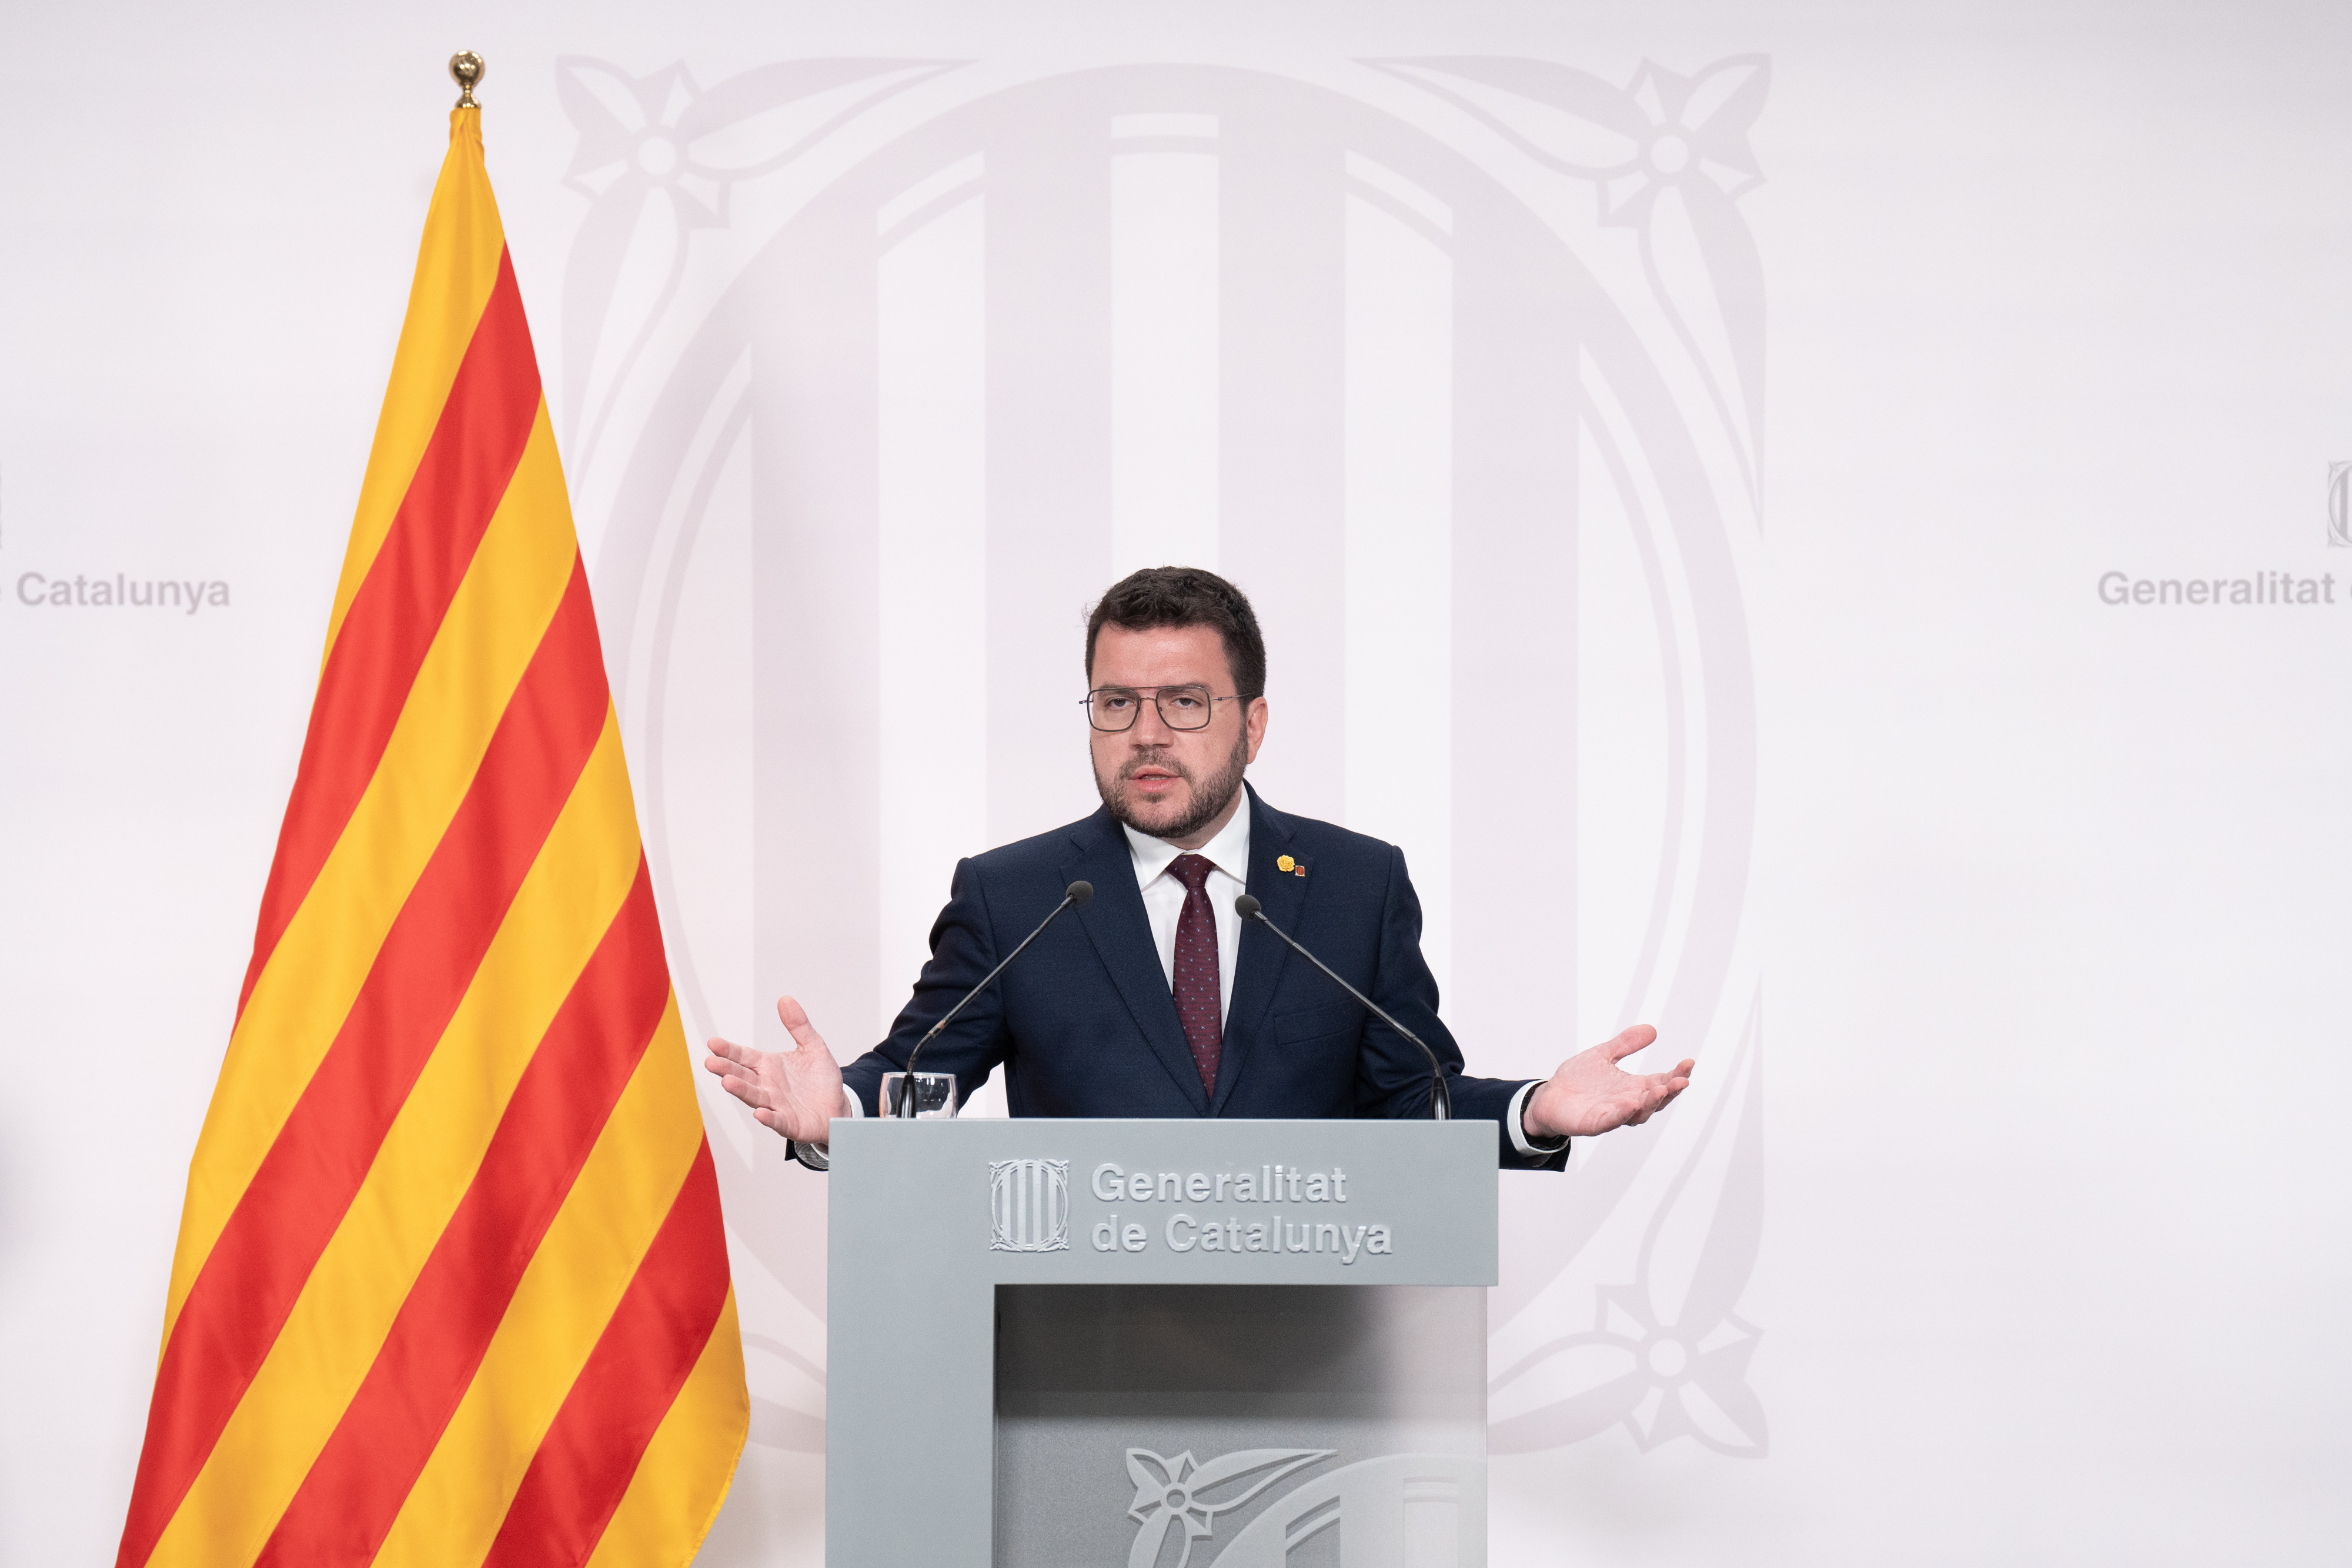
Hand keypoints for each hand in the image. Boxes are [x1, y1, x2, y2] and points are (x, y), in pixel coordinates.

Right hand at [702, 995, 846, 1143]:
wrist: (836, 1107)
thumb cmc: (820, 1079)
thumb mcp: (813, 1047)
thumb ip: (799, 1025)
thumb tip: (786, 999)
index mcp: (768, 1066)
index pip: (743, 1056)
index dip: (728, 1050)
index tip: (712, 1043)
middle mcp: (767, 1085)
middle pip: (742, 1076)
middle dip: (726, 1069)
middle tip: (710, 1062)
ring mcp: (775, 1105)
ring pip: (754, 1097)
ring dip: (741, 1090)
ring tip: (727, 1082)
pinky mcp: (788, 1122)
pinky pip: (776, 1120)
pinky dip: (768, 1117)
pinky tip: (759, 1113)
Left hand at [1523, 1025, 1692, 1140]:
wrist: (1550, 1096)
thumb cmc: (1579, 1079)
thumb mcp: (1604, 1054)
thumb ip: (1626, 1044)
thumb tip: (1652, 1029)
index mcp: (1633, 1087)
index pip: (1661, 1081)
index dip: (1676, 1074)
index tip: (1689, 1062)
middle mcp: (1628, 1102)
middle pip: (1657, 1099)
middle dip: (1671, 1090)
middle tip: (1683, 1079)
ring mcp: (1613, 1114)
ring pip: (1639, 1113)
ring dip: (1651, 1102)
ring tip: (1662, 1089)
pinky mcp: (1595, 1123)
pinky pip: (1612, 1120)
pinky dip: (1622, 1114)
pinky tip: (1631, 1104)